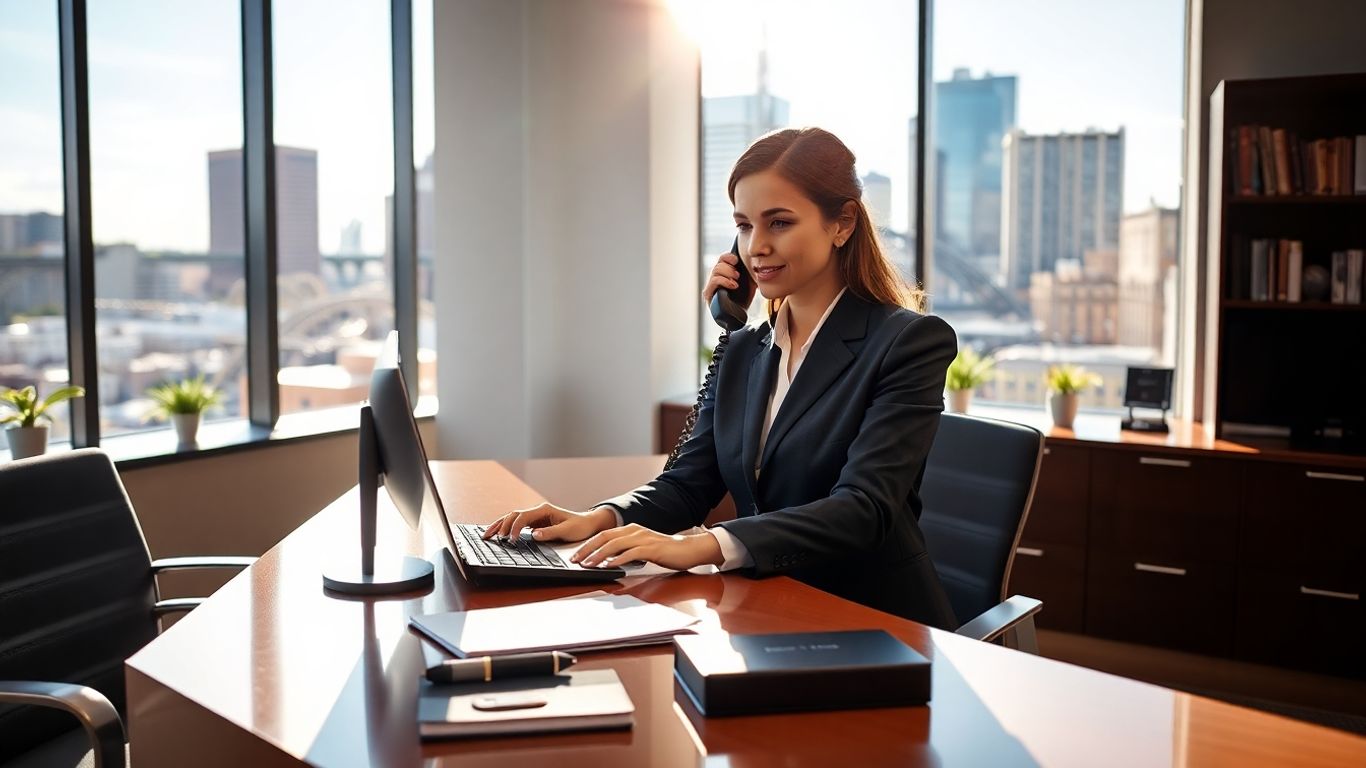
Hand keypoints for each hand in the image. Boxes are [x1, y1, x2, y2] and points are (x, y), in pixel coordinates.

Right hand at [481, 503, 616, 542]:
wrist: (587, 524)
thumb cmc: (579, 526)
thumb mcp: (566, 531)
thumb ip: (550, 533)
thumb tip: (533, 535)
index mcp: (544, 510)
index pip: (523, 517)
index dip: (514, 528)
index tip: (510, 540)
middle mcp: (538, 511)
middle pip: (513, 515)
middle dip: (501, 525)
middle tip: (491, 537)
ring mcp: (536, 516)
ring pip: (513, 518)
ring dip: (500, 525)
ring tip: (487, 534)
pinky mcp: (535, 522)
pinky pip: (517, 523)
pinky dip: (506, 528)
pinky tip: (499, 533)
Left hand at [572, 523, 723, 570]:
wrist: (688, 549)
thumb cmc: (665, 551)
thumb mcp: (641, 549)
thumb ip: (626, 552)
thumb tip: (607, 561)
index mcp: (630, 530)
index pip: (604, 535)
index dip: (588, 545)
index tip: (576, 555)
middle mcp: (634, 531)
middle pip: (605, 537)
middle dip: (587, 549)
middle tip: (575, 559)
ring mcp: (643, 538)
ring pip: (615, 544)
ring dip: (599, 555)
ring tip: (588, 564)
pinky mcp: (652, 548)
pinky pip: (631, 553)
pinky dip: (618, 559)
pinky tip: (609, 566)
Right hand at [701, 251, 753, 305]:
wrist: (741, 315)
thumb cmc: (744, 298)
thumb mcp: (749, 281)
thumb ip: (748, 270)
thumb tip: (754, 260)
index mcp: (724, 272)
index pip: (722, 259)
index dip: (728, 257)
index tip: (737, 260)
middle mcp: (716, 277)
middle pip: (719, 264)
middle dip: (729, 267)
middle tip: (738, 275)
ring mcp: (711, 286)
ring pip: (715, 271)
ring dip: (727, 273)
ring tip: (736, 282)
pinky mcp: (708, 294)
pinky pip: (713, 282)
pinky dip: (723, 281)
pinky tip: (733, 285)